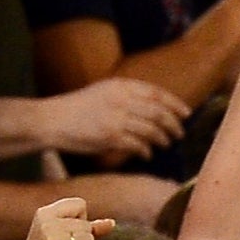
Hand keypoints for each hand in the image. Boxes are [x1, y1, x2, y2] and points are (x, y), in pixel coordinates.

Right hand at [34, 77, 186, 166]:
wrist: (53, 120)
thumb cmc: (79, 109)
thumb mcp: (103, 93)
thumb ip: (127, 97)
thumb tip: (155, 108)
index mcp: (119, 86)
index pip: (156, 93)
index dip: (175, 103)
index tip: (187, 113)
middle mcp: (120, 99)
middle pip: (158, 112)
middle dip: (174, 124)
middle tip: (180, 133)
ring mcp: (116, 118)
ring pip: (152, 130)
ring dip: (163, 139)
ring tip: (166, 144)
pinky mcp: (111, 136)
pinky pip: (138, 145)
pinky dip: (146, 150)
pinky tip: (147, 154)